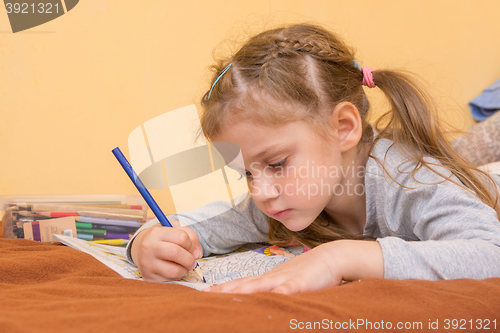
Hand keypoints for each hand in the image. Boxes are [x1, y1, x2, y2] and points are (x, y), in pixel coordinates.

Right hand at [131, 221, 202, 281]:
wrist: (140, 250)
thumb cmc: (162, 239)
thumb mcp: (175, 229)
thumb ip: (191, 236)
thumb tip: (198, 254)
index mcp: (156, 233)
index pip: (182, 237)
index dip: (191, 244)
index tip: (190, 247)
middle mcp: (149, 248)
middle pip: (177, 253)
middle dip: (190, 259)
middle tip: (191, 261)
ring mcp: (147, 264)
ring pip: (175, 271)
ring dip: (184, 270)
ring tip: (182, 266)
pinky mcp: (148, 277)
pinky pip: (171, 280)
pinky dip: (177, 277)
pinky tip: (173, 270)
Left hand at [202, 240, 382, 294]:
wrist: (332, 257)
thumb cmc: (310, 271)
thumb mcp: (289, 282)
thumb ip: (276, 290)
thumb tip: (263, 299)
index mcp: (269, 279)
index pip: (243, 284)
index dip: (224, 289)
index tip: (206, 293)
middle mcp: (273, 278)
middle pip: (245, 284)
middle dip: (225, 290)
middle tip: (205, 296)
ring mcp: (286, 280)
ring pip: (260, 286)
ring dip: (243, 291)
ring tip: (225, 296)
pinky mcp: (301, 284)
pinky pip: (288, 290)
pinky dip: (278, 294)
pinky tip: (270, 299)